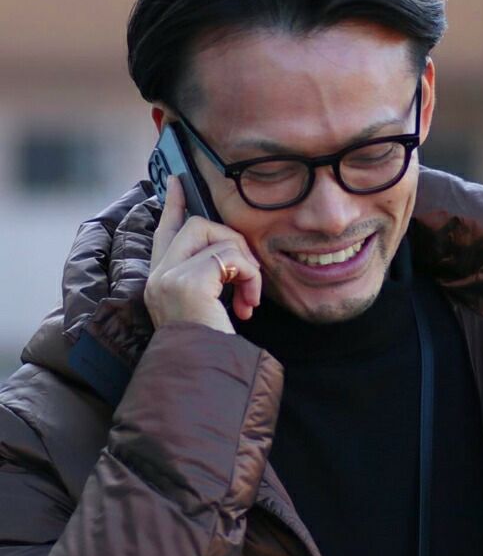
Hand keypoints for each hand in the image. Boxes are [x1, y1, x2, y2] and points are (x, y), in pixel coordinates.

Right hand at [144, 176, 262, 333]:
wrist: (201, 374)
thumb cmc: (210, 346)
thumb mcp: (208, 307)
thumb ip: (211, 278)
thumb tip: (233, 253)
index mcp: (160, 280)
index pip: (165, 230)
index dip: (173, 204)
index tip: (178, 181)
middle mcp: (158, 276)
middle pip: (197, 225)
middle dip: (231, 242)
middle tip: (247, 275)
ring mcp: (170, 277)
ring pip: (216, 236)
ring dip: (246, 265)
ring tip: (249, 298)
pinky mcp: (188, 282)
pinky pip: (232, 258)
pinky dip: (250, 277)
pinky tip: (248, 306)